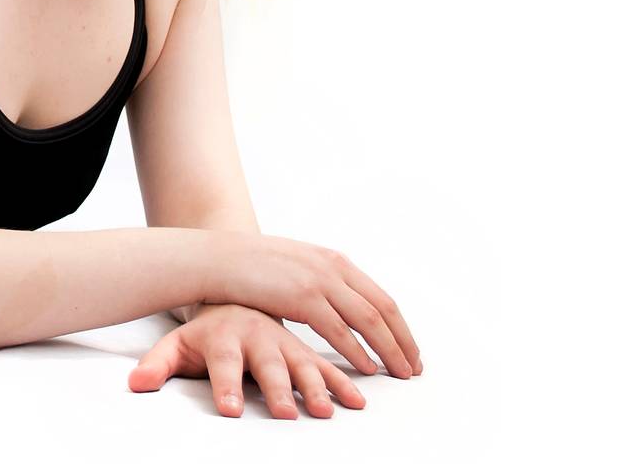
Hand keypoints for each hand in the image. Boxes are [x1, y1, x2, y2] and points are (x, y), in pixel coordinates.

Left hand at [129, 303, 367, 418]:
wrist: (232, 296)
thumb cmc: (204, 334)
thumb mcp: (176, 346)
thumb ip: (158, 364)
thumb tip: (135, 384)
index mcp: (224, 337)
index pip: (224, 363)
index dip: (226, 386)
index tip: (230, 410)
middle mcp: (257, 338)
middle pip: (268, 366)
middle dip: (276, 390)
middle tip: (285, 416)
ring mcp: (283, 343)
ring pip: (302, 364)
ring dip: (316, 387)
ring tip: (324, 411)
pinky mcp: (302, 349)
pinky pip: (327, 364)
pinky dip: (342, 381)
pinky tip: (356, 400)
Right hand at [203, 233, 423, 379]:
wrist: (218, 257)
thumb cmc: (250, 268)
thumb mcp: (294, 267)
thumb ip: (318, 285)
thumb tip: (334, 312)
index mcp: (334, 260)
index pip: (381, 298)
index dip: (400, 328)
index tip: (409, 350)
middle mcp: (333, 267)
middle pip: (383, 309)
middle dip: (403, 341)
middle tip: (413, 368)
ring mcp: (319, 280)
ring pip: (369, 320)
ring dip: (389, 350)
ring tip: (400, 373)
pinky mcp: (302, 296)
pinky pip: (340, 330)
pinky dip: (359, 351)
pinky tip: (368, 367)